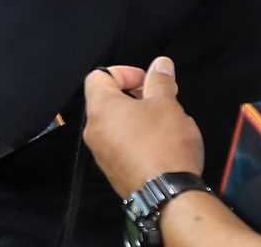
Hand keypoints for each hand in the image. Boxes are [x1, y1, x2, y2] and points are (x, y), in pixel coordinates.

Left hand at [82, 57, 203, 198]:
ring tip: (164, 122)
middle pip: (107, 100)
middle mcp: (94, 129)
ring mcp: (101, 152)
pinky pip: (120, 145)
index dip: (125, 72)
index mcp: (101, 107)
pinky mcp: (113, 170)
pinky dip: (136, 138)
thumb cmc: (164, 145)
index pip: (99, 76)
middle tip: (160, 100)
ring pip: (115, 124)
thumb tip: (160, 64)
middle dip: (134, 95)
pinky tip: (160, 145)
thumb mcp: (167, 104)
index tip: (148, 81)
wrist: (167, 197)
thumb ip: (160, 81)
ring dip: (137, 117)